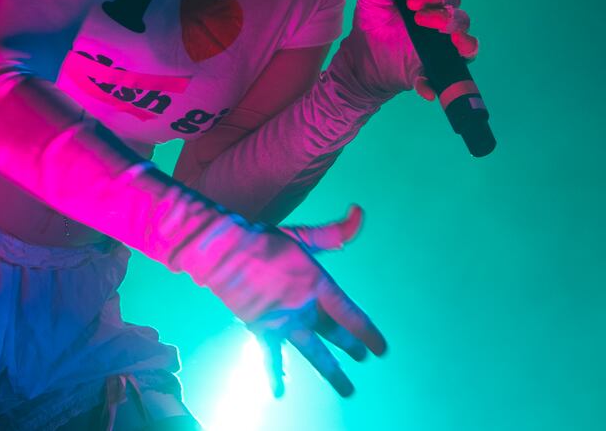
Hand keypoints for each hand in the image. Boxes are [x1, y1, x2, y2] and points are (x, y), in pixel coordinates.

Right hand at [200, 205, 385, 399]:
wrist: (224, 251)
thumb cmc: (264, 240)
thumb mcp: (303, 235)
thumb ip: (334, 232)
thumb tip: (360, 212)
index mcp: (318, 284)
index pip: (351, 314)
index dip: (368, 333)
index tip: (380, 349)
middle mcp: (305, 308)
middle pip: (336, 334)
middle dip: (352, 347)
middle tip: (362, 358)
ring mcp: (284, 322)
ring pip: (314, 353)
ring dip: (332, 372)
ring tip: (348, 391)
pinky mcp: (262, 329)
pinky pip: (271, 357)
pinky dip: (275, 374)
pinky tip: (279, 393)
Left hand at [340, 0, 479, 100]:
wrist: (359, 60)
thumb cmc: (372, 25)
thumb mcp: (371, 3)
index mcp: (431, 8)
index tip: (412, 2)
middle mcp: (442, 29)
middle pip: (461, 19)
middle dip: (447, 18)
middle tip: (420, 20)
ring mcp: (441, 53)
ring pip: (469, 47)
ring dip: (465, 44)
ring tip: (453, 42)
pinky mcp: (431, 75)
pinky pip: (443, 82)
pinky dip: (435, 85)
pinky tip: (424, 86)